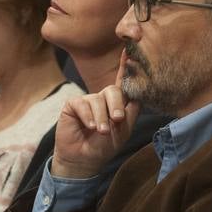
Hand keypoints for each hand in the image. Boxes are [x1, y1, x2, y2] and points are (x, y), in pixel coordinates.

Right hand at [51, 57, 140, 178]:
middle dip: (116, 105)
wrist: (84, 160)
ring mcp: (87, 101)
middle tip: (116, 119)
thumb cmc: (104, 146)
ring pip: (98, 99)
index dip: (126, 67)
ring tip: (101, 131)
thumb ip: (131, 111)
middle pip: (113, 90)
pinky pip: (82, 104)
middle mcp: (102, 99)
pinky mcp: (73, 105)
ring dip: (101, 117)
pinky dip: (88, 116)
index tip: (130, 51)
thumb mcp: (123, 130)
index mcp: (117, 103)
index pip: (123, 83)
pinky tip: (90, 126)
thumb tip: (139, 93)